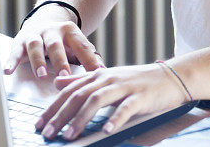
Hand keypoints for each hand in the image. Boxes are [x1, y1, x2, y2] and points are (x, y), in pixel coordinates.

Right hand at [4, 5, 104, 78]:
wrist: (42, 22)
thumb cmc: (63, 41)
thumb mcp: (76, 44)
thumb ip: (89, 57)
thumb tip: (105, 72)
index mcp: (69, 30)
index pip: (81, 45)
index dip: (88, 59)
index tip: (95, 73)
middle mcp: (51, 31)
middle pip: (56, 45)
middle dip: (60, 60)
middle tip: (64, 75)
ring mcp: (35, 35)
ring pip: (35, 46)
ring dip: (38, 61)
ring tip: (42, 75)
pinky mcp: (19, 42)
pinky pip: (14, 52)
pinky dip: (11, 61)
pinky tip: (7, 71)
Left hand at [34, 63, 189, 140]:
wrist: (170, 77)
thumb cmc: (137, 81)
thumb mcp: (108, 78)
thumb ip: (82, 80)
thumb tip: (57, 83)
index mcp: (98, 75)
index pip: (69, 92)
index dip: (52, 107)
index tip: (39, 123)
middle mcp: (108, 79)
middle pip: (79, 96)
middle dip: (60, 115)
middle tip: (47, 132)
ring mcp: (124, 87)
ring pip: (97, 101)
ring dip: (81, 119)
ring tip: (70, 135)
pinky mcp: (141, 96)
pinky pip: (126, 108)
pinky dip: (115, 119)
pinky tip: (107, 130)